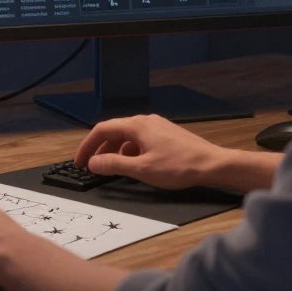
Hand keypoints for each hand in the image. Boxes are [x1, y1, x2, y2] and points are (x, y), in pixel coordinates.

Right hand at [75, 114, 228, 189]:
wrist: (212, 164)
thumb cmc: (178, 166)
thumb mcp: (142, 169)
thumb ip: (114, 165)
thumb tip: (93, 163)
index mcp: (136, 125)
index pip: (101, 130)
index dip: (87, 146)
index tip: (79, 161)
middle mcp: (145, 121)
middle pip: (114, 131)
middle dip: (99, 148)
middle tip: (90, 166)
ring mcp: (157, 126)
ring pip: (127, 135)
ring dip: (115, 150)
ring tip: (109, 168)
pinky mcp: (166, 134)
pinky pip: (140, 139)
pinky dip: (129, 150)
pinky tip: (133, 164)